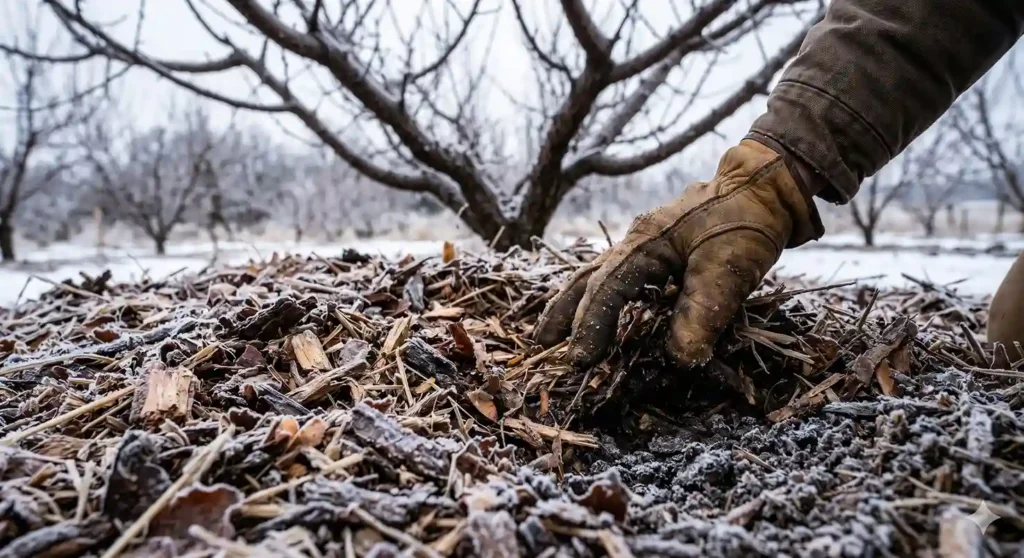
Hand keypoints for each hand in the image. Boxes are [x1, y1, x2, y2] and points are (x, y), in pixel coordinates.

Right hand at [535, 139, 821, 369]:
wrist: (766, 185)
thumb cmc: (745, 223)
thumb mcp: (728, 270)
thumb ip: (702, 313)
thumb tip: (680, 359)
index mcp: (645, 244)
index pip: (606, 289)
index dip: (591, 325)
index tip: (582, 360)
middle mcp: (636, 241)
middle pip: (586, 278)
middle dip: (562, 312)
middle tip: (540, 343)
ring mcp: (646, 243)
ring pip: (599, 275)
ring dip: (577, 304)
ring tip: (557, 332)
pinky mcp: (661, 249)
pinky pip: (621, 275)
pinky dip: (604, 296)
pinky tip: (606, 313)